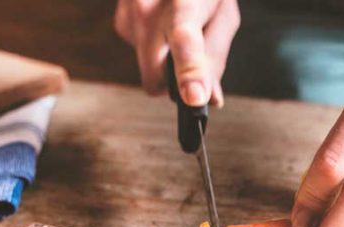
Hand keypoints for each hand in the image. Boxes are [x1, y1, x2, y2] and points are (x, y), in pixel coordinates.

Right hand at [114, 0, 239, 105]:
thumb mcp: (223, 14)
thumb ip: (216, 56)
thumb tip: (210, 99)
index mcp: (184, 0)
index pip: (185, 37)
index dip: (190, 70)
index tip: (194, 96)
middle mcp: (148, 7)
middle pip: (155, 78)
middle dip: (172, 80)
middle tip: (192, 62)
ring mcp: (129, 14)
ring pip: (148, 69)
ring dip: (165, 59)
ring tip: (177, 25)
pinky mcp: (120, 22)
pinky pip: (141, 55)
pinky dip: (155, 47)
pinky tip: (162, 22)